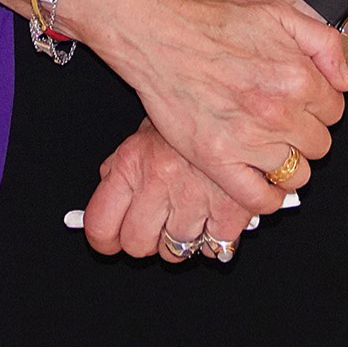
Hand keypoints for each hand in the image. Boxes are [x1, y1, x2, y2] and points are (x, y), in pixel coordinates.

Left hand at [80, 122, 259, 261]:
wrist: (247, 96)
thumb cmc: (197, 111)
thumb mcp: (150, 129)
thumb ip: (125, 164)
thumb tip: (108, 188)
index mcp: (133, 161)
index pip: (100, 223)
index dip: (105, 240)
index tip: (112, 241)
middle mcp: (159, 181)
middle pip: (137, 244)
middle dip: (147, 240)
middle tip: (158, 225)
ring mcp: (195, 198)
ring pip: (176, 250)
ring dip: (183, 239)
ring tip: (193, 213)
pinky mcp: (231, 210)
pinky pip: (215, 248)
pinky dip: (217, 239)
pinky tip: (218, 216)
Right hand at [97, 0, 347, 218]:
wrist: (161, 39)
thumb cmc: (215, 24)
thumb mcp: (279, 14)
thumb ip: (325, 44)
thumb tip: (346, 81)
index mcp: (298, 77)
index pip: (335, 111)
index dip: (319, 106)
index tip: (301, 103)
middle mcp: (279, 113)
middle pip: (319, 145)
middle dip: (306, 134)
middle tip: (283, 123)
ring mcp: (249, 140)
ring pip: (296, 175)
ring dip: (289, 165)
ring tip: (272, 151)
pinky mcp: (218, 161)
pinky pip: (260, 199)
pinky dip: (268, 198)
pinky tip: (264, 185)